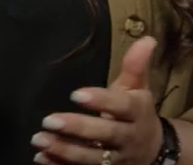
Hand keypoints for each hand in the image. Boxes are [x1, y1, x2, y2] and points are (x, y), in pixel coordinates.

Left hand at [32, 36, 162, 164]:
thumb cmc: (137, 112)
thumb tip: (147, 38)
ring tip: (39, 139)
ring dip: (64, 150)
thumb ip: (136, 66)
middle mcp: (128, 138)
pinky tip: (41, 158)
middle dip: (78, 128)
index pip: (121, 106)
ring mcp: (116, 159)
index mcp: (136, 112)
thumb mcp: (138, 88)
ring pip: (91, 158)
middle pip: (105, 135)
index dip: (101, 101)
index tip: (75, 94)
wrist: (154, 150)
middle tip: (49, 120)